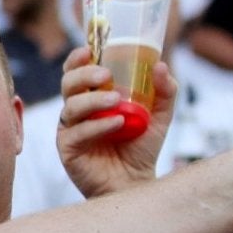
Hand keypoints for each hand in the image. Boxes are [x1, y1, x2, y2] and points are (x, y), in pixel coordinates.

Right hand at [58, 46, 178, 198]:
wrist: (136, 183)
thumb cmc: (141, 148)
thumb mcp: (160, 116)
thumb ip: (164, 90)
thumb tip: (160, 65)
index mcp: (92, 96)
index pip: (77, 71)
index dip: (78, 59)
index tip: (91, 49)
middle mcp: (77, 111)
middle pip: (68, 84)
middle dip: (83, 75)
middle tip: (106, 74)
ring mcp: (70, 130)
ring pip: (71, 107)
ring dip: (93, 100)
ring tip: (116, 102)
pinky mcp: (68, 149)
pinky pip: (77, 132)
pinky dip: (97, 125)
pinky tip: (117, 123)